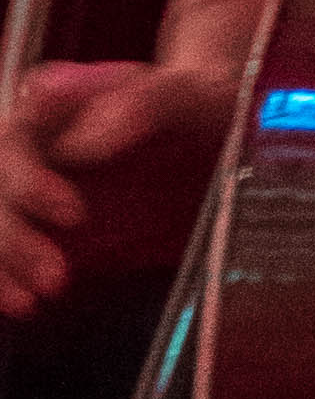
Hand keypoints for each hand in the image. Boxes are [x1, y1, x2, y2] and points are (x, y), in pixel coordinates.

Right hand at [0, 64, 233, 313]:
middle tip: (55, 276)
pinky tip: (23, 305)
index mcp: (59, 98)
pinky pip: (6, 252)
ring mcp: (33, 185)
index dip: (29, 180)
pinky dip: (5, 278)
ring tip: (37, 297)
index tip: (73, 214)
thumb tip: (85, 141)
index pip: (17, 138)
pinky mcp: (40, 225)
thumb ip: (145, 103)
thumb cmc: (199, 103)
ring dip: (5, 262)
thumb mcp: (188, 94)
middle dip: (14, 236)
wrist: (210, 140)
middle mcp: (36, 142)